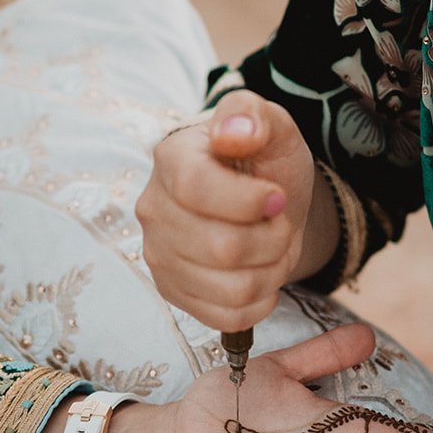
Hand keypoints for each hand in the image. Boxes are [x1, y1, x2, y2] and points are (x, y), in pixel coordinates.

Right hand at [137, 90, 324, 329]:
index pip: (195, 189)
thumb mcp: (273, 128)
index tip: (277, 197)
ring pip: (232, 288)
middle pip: (222, 248)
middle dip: (273, 238)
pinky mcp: (174, 292)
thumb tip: (234, 132)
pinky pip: (228, 316)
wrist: (263, 204)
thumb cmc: (264, 163)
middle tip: (279, 222)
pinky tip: (260, 271)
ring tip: (271, 245)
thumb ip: (254, 115)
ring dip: (271, 269)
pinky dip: (260, 299)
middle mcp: (153, 209)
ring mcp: (159, 255)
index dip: (248, 201)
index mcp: (171, 159)